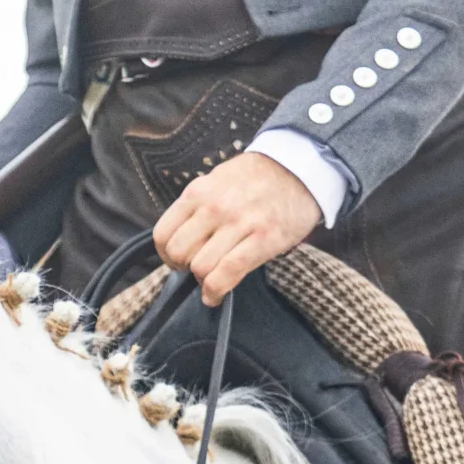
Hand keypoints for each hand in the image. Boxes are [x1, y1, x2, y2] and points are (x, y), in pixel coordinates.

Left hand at [152, 153, 320, 305]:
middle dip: (184, 268)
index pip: (163, 234)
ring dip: (203, 280)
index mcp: (198, 193)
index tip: (177, 261)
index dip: (166, 255)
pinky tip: (215, 296)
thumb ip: (197, 207)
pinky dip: (216, 292)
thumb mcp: (217, 182)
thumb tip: (180, 237)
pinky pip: (228, 273)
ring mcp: (238, 224)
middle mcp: (214, 208)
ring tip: (212, 279)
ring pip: (201, 267)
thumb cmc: (257, 179)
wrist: (301, 167)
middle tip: (197, 268)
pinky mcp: (263, 239)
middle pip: (179, 253)